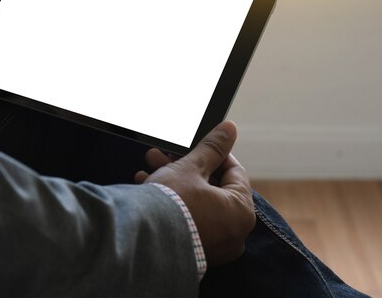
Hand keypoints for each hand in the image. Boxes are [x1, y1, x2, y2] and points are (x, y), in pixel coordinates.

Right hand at [135, 121, 254, 266]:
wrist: (140, 239)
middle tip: (169, 153)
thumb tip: (229, 129)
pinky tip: (148, 186)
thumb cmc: (172, 203)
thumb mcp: (191, 168)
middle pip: (212, 188)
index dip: (215, 153)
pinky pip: (187, 220)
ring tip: (152, 166)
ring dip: (174, 181)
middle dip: (187, 166)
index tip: (199, 144)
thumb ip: (211, 148)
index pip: (235, 172)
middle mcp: (233, 233)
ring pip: (196, 203)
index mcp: (241, 211)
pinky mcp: (193, 252)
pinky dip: (173, 204)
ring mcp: (213, 246)